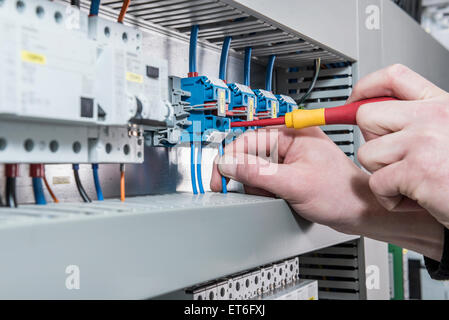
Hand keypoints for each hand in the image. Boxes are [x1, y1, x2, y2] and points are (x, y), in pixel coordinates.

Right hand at [210, 126, 443, 259]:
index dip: (230, 159)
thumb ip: (258, 173)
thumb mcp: (294, 183)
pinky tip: (278, 197)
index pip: (247, 140)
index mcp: (292, 133)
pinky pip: (264, 177)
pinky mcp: (288, 170)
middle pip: (248, 154)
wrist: (358, 211)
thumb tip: (229, 164)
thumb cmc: (340, 193)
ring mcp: (288, 157)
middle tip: (255, 191)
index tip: (220, 178)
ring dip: (257, 185)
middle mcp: (289, 142)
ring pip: (254, 168)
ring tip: (276, 195)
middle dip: (248, 176)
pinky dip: (264, 190)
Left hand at [352, 64, 448, 227]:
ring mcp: (423, 141)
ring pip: (366, 153)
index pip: (393, 77)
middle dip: (371, 142)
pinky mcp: (416, 170)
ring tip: (413, 183)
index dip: (364, 88)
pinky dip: (391, 199)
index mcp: (441, 105)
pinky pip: (376, 184)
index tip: (353, 101)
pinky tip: (418, 200)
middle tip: (395, 160)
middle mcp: (432, 117)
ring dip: (383, 175)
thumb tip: (372, 118)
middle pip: (366, 116)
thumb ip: (418, 120)